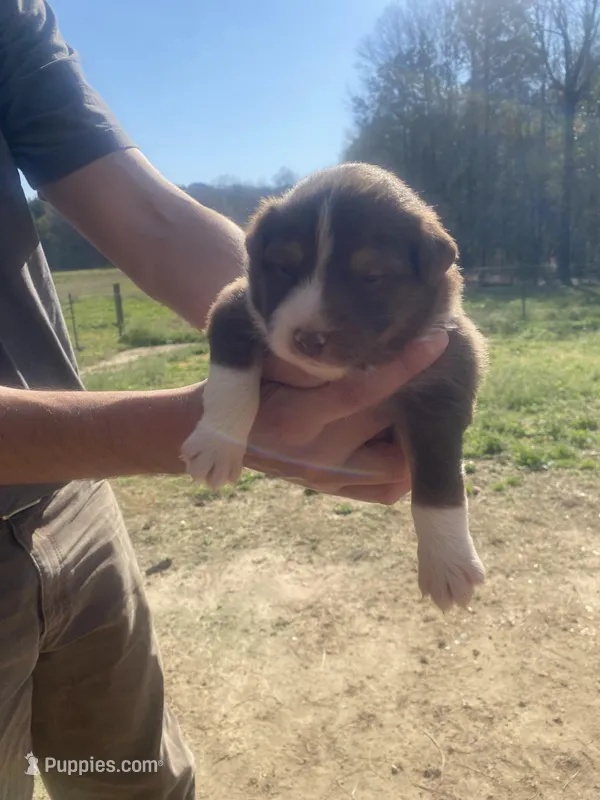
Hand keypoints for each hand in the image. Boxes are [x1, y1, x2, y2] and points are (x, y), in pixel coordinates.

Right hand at [243, 331, 448, 502]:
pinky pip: (385, 490)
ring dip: (417, 439)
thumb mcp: (273, 358)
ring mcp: (326, 479)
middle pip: (391, 433)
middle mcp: (315, 457)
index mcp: (296, 419)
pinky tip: (405, 435)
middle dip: (420, 402)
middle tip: (441, 372)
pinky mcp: (332, 490)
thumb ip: (317, 352)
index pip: (360, 390)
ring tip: (423, 406)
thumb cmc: (252, 381)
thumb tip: (373, 332)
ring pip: (398, 470)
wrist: (224, 429)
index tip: (437, 339)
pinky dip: (404, 466)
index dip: (403, 365)